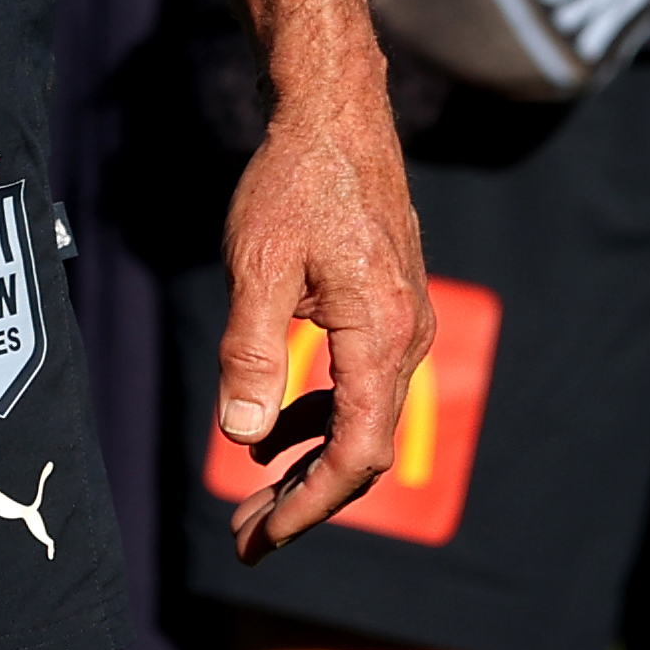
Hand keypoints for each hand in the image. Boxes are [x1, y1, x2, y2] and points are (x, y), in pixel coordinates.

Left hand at [213, 74, 432, 560]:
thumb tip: (244, 435)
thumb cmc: (294, 181)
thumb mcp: (257, 265)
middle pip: (362, 448)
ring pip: (362, 418)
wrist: (336, 111)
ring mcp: (402, 320)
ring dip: (308, 462)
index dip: (310, 504)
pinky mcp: (388, 305)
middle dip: (304, 499)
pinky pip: (361, 383)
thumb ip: (252, 353)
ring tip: (252, 497)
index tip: (264, 536)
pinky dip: (320, 416)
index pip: (355, 452)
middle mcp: (405, 335)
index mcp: (379, 333)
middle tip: (246, 537)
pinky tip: (275, 431)